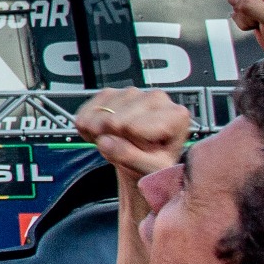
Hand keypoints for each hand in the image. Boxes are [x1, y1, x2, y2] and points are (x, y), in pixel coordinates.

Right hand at [73, 88, 189, 177]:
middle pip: (116, 119)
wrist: (142, 161)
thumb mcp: (150, 169)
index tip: (140, 151)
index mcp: (175, 115)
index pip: (135, 127)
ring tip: (114, 142)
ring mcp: (133, 93)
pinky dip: (88, 125)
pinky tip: (102, 134)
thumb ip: (131, 157)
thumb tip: (105, 141)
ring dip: (99, 132)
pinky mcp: (113, 93)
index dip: (130, 143)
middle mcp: (157, 98)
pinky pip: (89, 108)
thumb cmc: (154, 164)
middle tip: (124, 149)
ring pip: (101, 113)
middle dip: (112, 137)